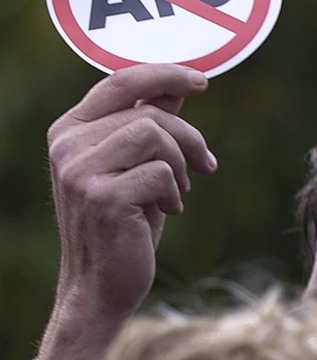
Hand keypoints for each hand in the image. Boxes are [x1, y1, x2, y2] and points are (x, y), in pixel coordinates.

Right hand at [32, 64, 216, 359]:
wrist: (101, 285)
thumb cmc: (124, 221)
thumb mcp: (138, 164)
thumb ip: (150, 121)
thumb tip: (179, 84)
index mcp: (71, 130)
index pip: (120, 82)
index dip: (165, 74)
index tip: (201, 80)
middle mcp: (67, 145)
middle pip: (149, 112)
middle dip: (188, 137)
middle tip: (205, 164)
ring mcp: (79, 171)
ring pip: (156, 134)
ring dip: (181, 164)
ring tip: (179, 191)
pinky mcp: (101, 196)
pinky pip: (161, 172)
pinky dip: (174, 192)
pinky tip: (167, 211)